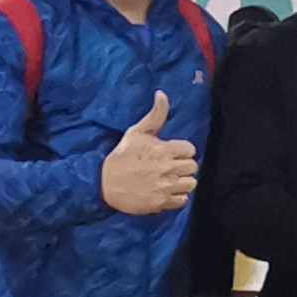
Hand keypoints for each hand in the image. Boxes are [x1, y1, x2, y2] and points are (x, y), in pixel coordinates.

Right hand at [100, 92, 199, 215]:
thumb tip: (162, 94)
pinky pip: (183, 199)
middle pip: (193, 167)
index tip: (172, 153)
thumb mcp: (137, 132)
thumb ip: (155, 115)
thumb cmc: (122, 156)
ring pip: (191, 183)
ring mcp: (165, 186)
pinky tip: (166, 191)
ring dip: (183, 181)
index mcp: (164, 150)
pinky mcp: (162, 202)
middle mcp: (167, 168)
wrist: (103, 183)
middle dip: (183, 165)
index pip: (190, 149)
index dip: (182, 151)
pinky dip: (177, 196)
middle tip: (170, 166)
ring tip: (169, 179)